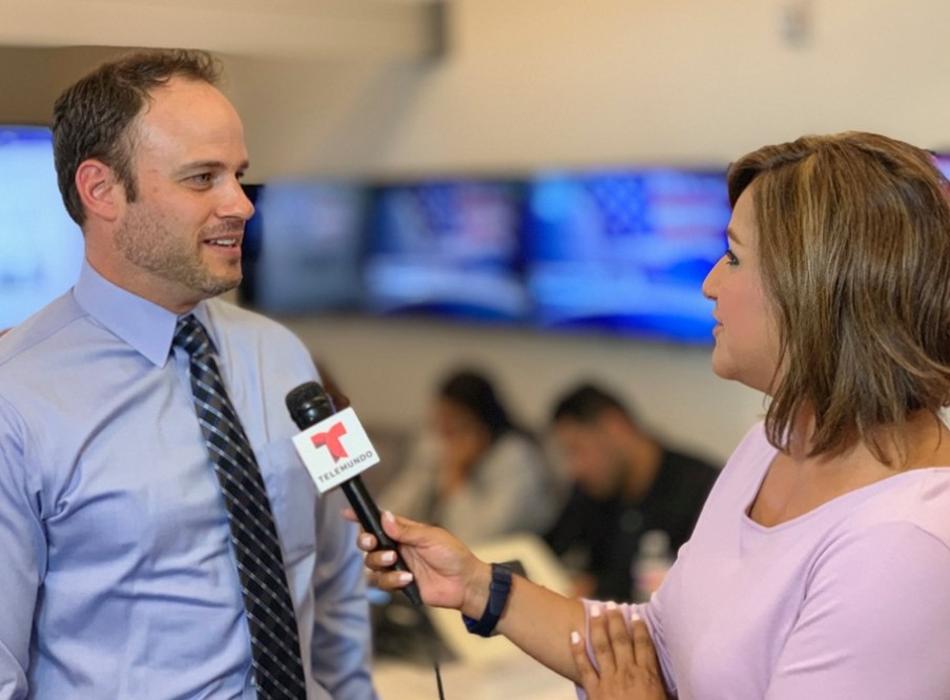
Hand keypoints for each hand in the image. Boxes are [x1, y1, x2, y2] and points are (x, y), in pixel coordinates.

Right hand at [347, 509, 490, 615]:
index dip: (362, 518)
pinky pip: (382, 582)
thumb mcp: (431, 537)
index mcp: (404, 532)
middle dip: (365, 542)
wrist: (464, 583)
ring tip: (396, 561)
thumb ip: (406, 530)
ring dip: (380, 561)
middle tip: (372, 542)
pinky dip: (392, 580)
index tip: (347, 514)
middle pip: (368, 543)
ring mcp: (397, 566)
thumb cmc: (453, 555)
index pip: (379, 522)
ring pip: (372, 564)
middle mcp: (397, 548)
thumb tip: (384, 517)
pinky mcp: (399, 584)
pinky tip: (408, 578)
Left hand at [570, 603, 667, 699]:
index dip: (640, 628)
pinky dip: (577, 649)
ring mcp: (609, 681)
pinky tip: (573, 635)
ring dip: (598, 626)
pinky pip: (583, 666)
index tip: (636, 613)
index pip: (644, 645)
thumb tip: (676, 683)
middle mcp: (628, 674)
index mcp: (648, 677)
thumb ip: (667, 690)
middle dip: (616, 620)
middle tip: (611, 603)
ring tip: (594, 610)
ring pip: (602, 647)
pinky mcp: (594, 691)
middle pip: (621, 640)